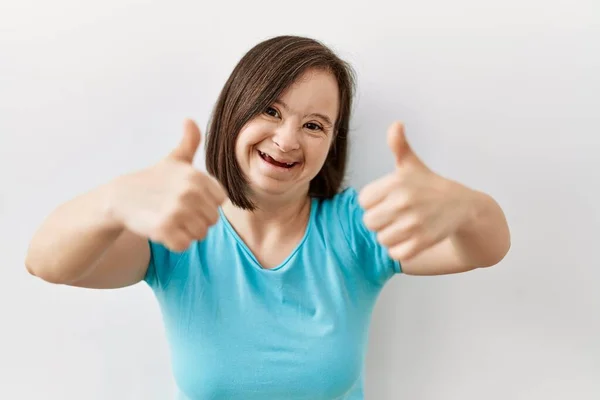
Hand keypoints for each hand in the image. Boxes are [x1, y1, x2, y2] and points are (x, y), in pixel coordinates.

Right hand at [109, 119, 226, 251]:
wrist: (120, 197)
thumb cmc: (153, 180)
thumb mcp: (173, 160)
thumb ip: (188, 142)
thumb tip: (189, 120)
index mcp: (197, 176)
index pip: (220, 202)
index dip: (206, 204)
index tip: (188, 199)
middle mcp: (190, 192)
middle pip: (212, 220)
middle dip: (196, 220)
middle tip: (176, 211)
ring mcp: (177, 210)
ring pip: (200, 234)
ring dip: (186, 232)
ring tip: (170, 219)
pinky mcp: (164, 229)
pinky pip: (184, 245)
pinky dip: (175, 243)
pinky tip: (163, 230)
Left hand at [358, 122, 474, 260]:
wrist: (463, 206)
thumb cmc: (430, 185)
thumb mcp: (412, 164)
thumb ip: (399, 145)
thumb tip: (396, 124)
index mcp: (396, 182)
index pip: (363, 201)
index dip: (373, 203)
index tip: (387, 200)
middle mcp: (404, 201)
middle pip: (369, 222)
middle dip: (380, 221)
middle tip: (395, 216)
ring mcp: (414, 223)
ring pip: (381, 239)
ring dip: (390, 236)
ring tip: (403, 227)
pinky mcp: (423, 242)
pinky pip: (396, 253)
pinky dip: (400, 250)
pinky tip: (410, 240)